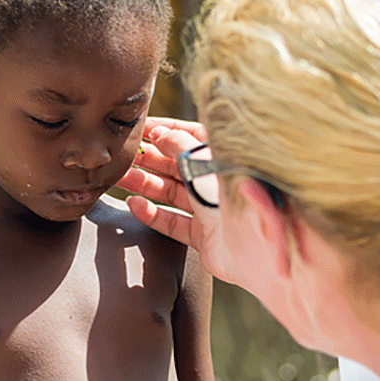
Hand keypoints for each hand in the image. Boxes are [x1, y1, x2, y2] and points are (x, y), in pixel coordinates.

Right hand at [117, 117, 230, 280]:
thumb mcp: (204, 162)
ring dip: (145, 184)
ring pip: (172, 193)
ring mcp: (211, 209)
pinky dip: (152, 214)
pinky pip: (173, 221)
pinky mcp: (205, 235)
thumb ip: (179, 145)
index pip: (191, 136)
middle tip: (124, 156)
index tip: (140, 130)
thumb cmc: (238, 198)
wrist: (258, 250)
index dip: (165, 131)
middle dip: (149, 159)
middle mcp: (218, 182)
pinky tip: (135, 204)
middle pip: (178, 165)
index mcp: (225, 158)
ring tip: (121, 178)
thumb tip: (159, 134)